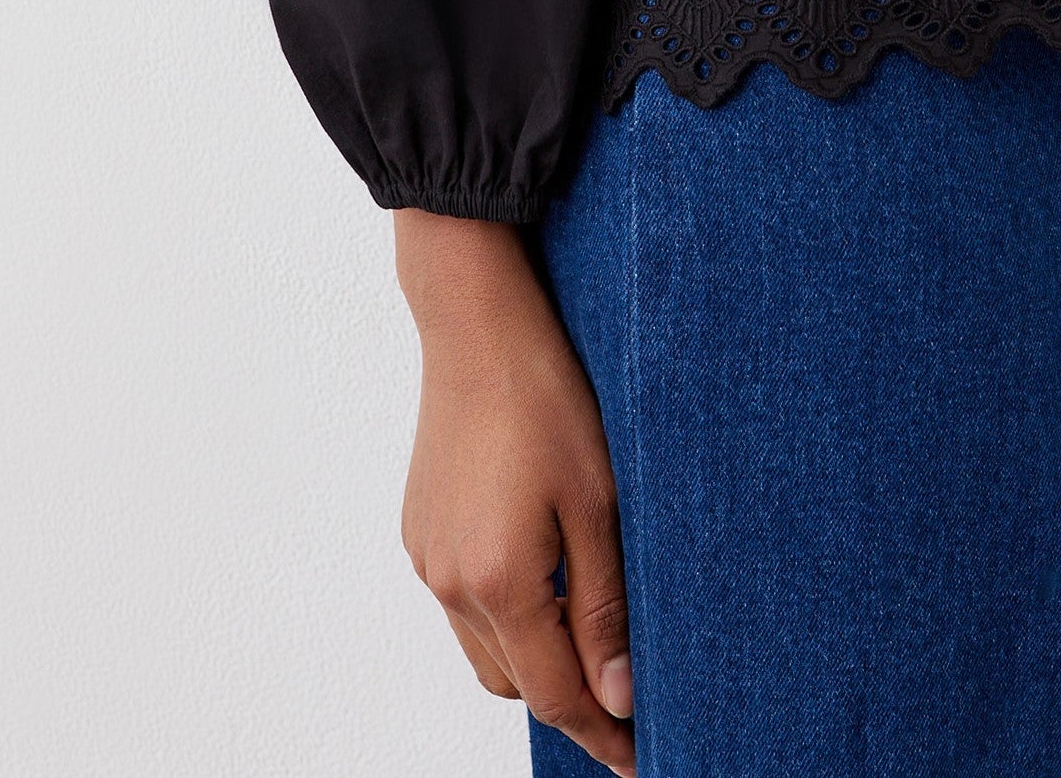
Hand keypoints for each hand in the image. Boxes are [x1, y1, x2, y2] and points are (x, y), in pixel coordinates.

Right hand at [393, 210, 634, 775]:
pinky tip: (544, 571)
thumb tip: (618, 695)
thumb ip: (606, 605)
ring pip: (486, 648)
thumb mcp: (599, 501)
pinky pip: (463, 602)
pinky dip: (504, 610)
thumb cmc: (547, 399)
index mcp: (499, 582)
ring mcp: (426, 558)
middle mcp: (449, 583)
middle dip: (571, 694)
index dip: (603, 734)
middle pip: (517, 682)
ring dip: (536, 652)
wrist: (477, 326)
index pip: (556, 696)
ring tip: (591, 627)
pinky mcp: (419, 532)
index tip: (641, 757)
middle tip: (629, 687)